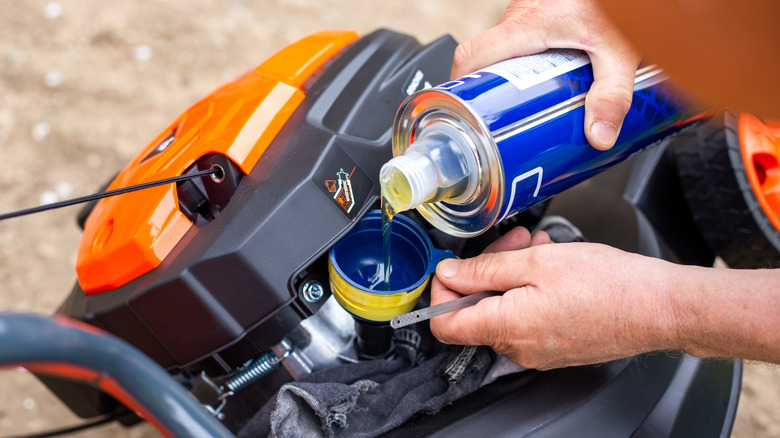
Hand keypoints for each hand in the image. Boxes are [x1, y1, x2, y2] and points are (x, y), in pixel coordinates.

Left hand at [429, 227, 682, 369]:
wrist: (659, 308)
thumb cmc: (609, 285)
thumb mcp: (536, 263)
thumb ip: (484, 269)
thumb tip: (449, 274)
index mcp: (506, 329)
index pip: (443, 324)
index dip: (440, 292)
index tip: (452, 267)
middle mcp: (518, 349)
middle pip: (476, 310)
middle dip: (486, 269)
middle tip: (511, 242)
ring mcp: (537, 352)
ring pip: (503, 309)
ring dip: (512, 274)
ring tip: (538, 249)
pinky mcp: (554, 348)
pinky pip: (526, 317)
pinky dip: (529, 290)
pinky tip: (550, 266)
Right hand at [451, 0, 640, 150]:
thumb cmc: (611, 2)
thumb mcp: (619, 49)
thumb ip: (613, 93)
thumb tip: (599, 135)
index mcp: (526, 25)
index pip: (471, 56)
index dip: (459, 86)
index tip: (463, 111)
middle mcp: (519, 17)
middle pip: (485, 60)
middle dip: (490, 92)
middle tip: (502, 119)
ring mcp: (526, 14)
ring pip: (502, 52)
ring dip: (508, 78)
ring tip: (523, 106)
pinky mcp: (537, 14)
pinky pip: (518, 43)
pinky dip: (523, 64)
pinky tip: (544, 80)